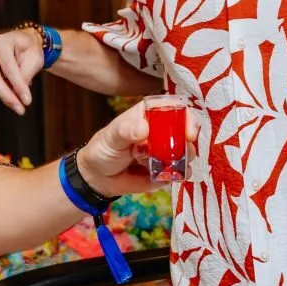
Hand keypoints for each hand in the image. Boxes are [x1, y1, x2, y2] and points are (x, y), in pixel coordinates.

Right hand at [0, 25, 49, 113]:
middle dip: (7, 96)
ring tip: (19, 94)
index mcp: (1, 41)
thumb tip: (16, 93)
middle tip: (20, 109)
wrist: (22, 42)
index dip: (18, 86)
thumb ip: (25, 75)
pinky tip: (9, 87)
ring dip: (4, 94)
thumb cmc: (30, 49)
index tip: (27, 101)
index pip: (8, 67)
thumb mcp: (35, 60)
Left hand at [74, 100, 198, 197]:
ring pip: (186, 150)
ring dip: (184, 157)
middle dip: (188, 139)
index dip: (184, 115)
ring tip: (167, 164)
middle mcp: (161, 130)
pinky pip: (180, 170)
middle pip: (184, 129)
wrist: (98, 178)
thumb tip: (143, 128)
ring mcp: (166, 150)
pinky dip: (179, 173)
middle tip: (183, 149)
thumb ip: (125, 131)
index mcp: (149, 114)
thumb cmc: (103, 149)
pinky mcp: (167, 169)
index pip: (172, 107)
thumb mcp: (111, 137)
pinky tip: (169, 175)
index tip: (187, 129)